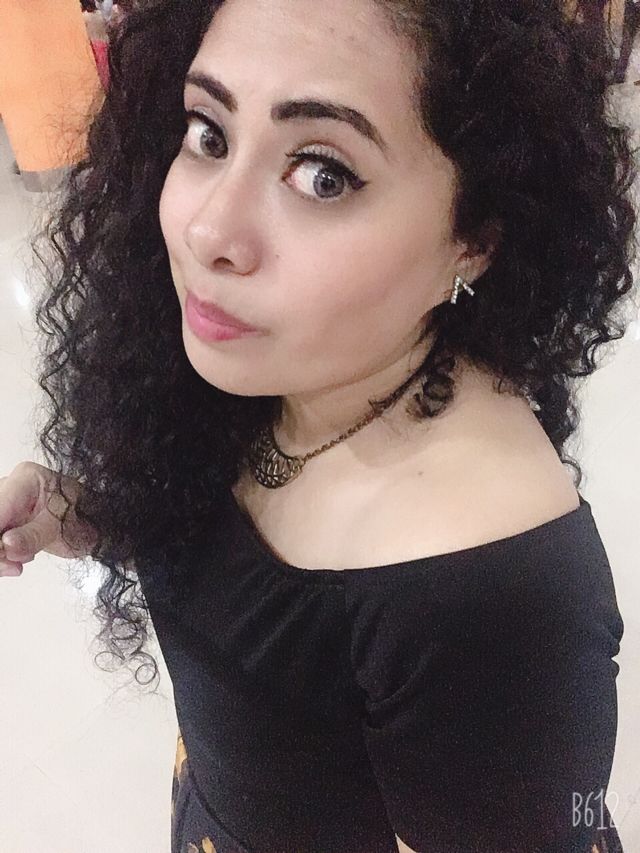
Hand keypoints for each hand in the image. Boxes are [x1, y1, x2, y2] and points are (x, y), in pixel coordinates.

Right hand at [0, 462, 97, 576]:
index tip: (3, 553)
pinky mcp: (4, 522)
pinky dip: (0, 558)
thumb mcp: (63, 528)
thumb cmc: (85, 516)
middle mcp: (10, 486)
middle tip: (11, 565)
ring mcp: (5, 504)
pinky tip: (15, 562)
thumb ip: (33, 536)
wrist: (95, 524)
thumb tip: (6, 545)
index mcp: (26, 479)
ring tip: (17, 565)